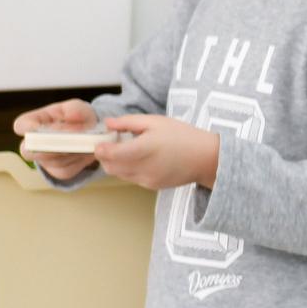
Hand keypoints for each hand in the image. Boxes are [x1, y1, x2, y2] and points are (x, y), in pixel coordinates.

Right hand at [12, 99, 97, 185]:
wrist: (95, 136)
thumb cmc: (81, 118)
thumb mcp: (79, 108)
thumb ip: (74, 108)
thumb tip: (71, 116)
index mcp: (34, 122)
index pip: (20, 125)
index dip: (27, 128)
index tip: (40, 128)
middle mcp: (34, 143)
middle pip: (27, 151)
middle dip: (48, 146)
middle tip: (67, 140)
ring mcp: (45, 160)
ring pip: (50, 161)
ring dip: (68, 153)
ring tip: (84, 143)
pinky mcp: (59, 171)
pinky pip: (64, 170)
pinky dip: (78, 162)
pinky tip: (85, 153)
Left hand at [91, 112, 220, 192]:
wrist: (206, 158)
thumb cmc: (183, 136)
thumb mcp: (156, 121)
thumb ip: (128, 122)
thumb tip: (108, 123)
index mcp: (143, 149)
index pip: (108, 154)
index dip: (99, 148)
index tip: (101, 141)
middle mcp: (143, 168)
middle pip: (109, 167)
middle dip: (105, 157)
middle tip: (112, 145)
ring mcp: (147, 179)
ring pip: (119, 174)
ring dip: (116, 163)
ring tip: (128, 151)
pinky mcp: (152, 186)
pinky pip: (132, 179)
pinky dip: (129, 170)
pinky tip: (142, 160)